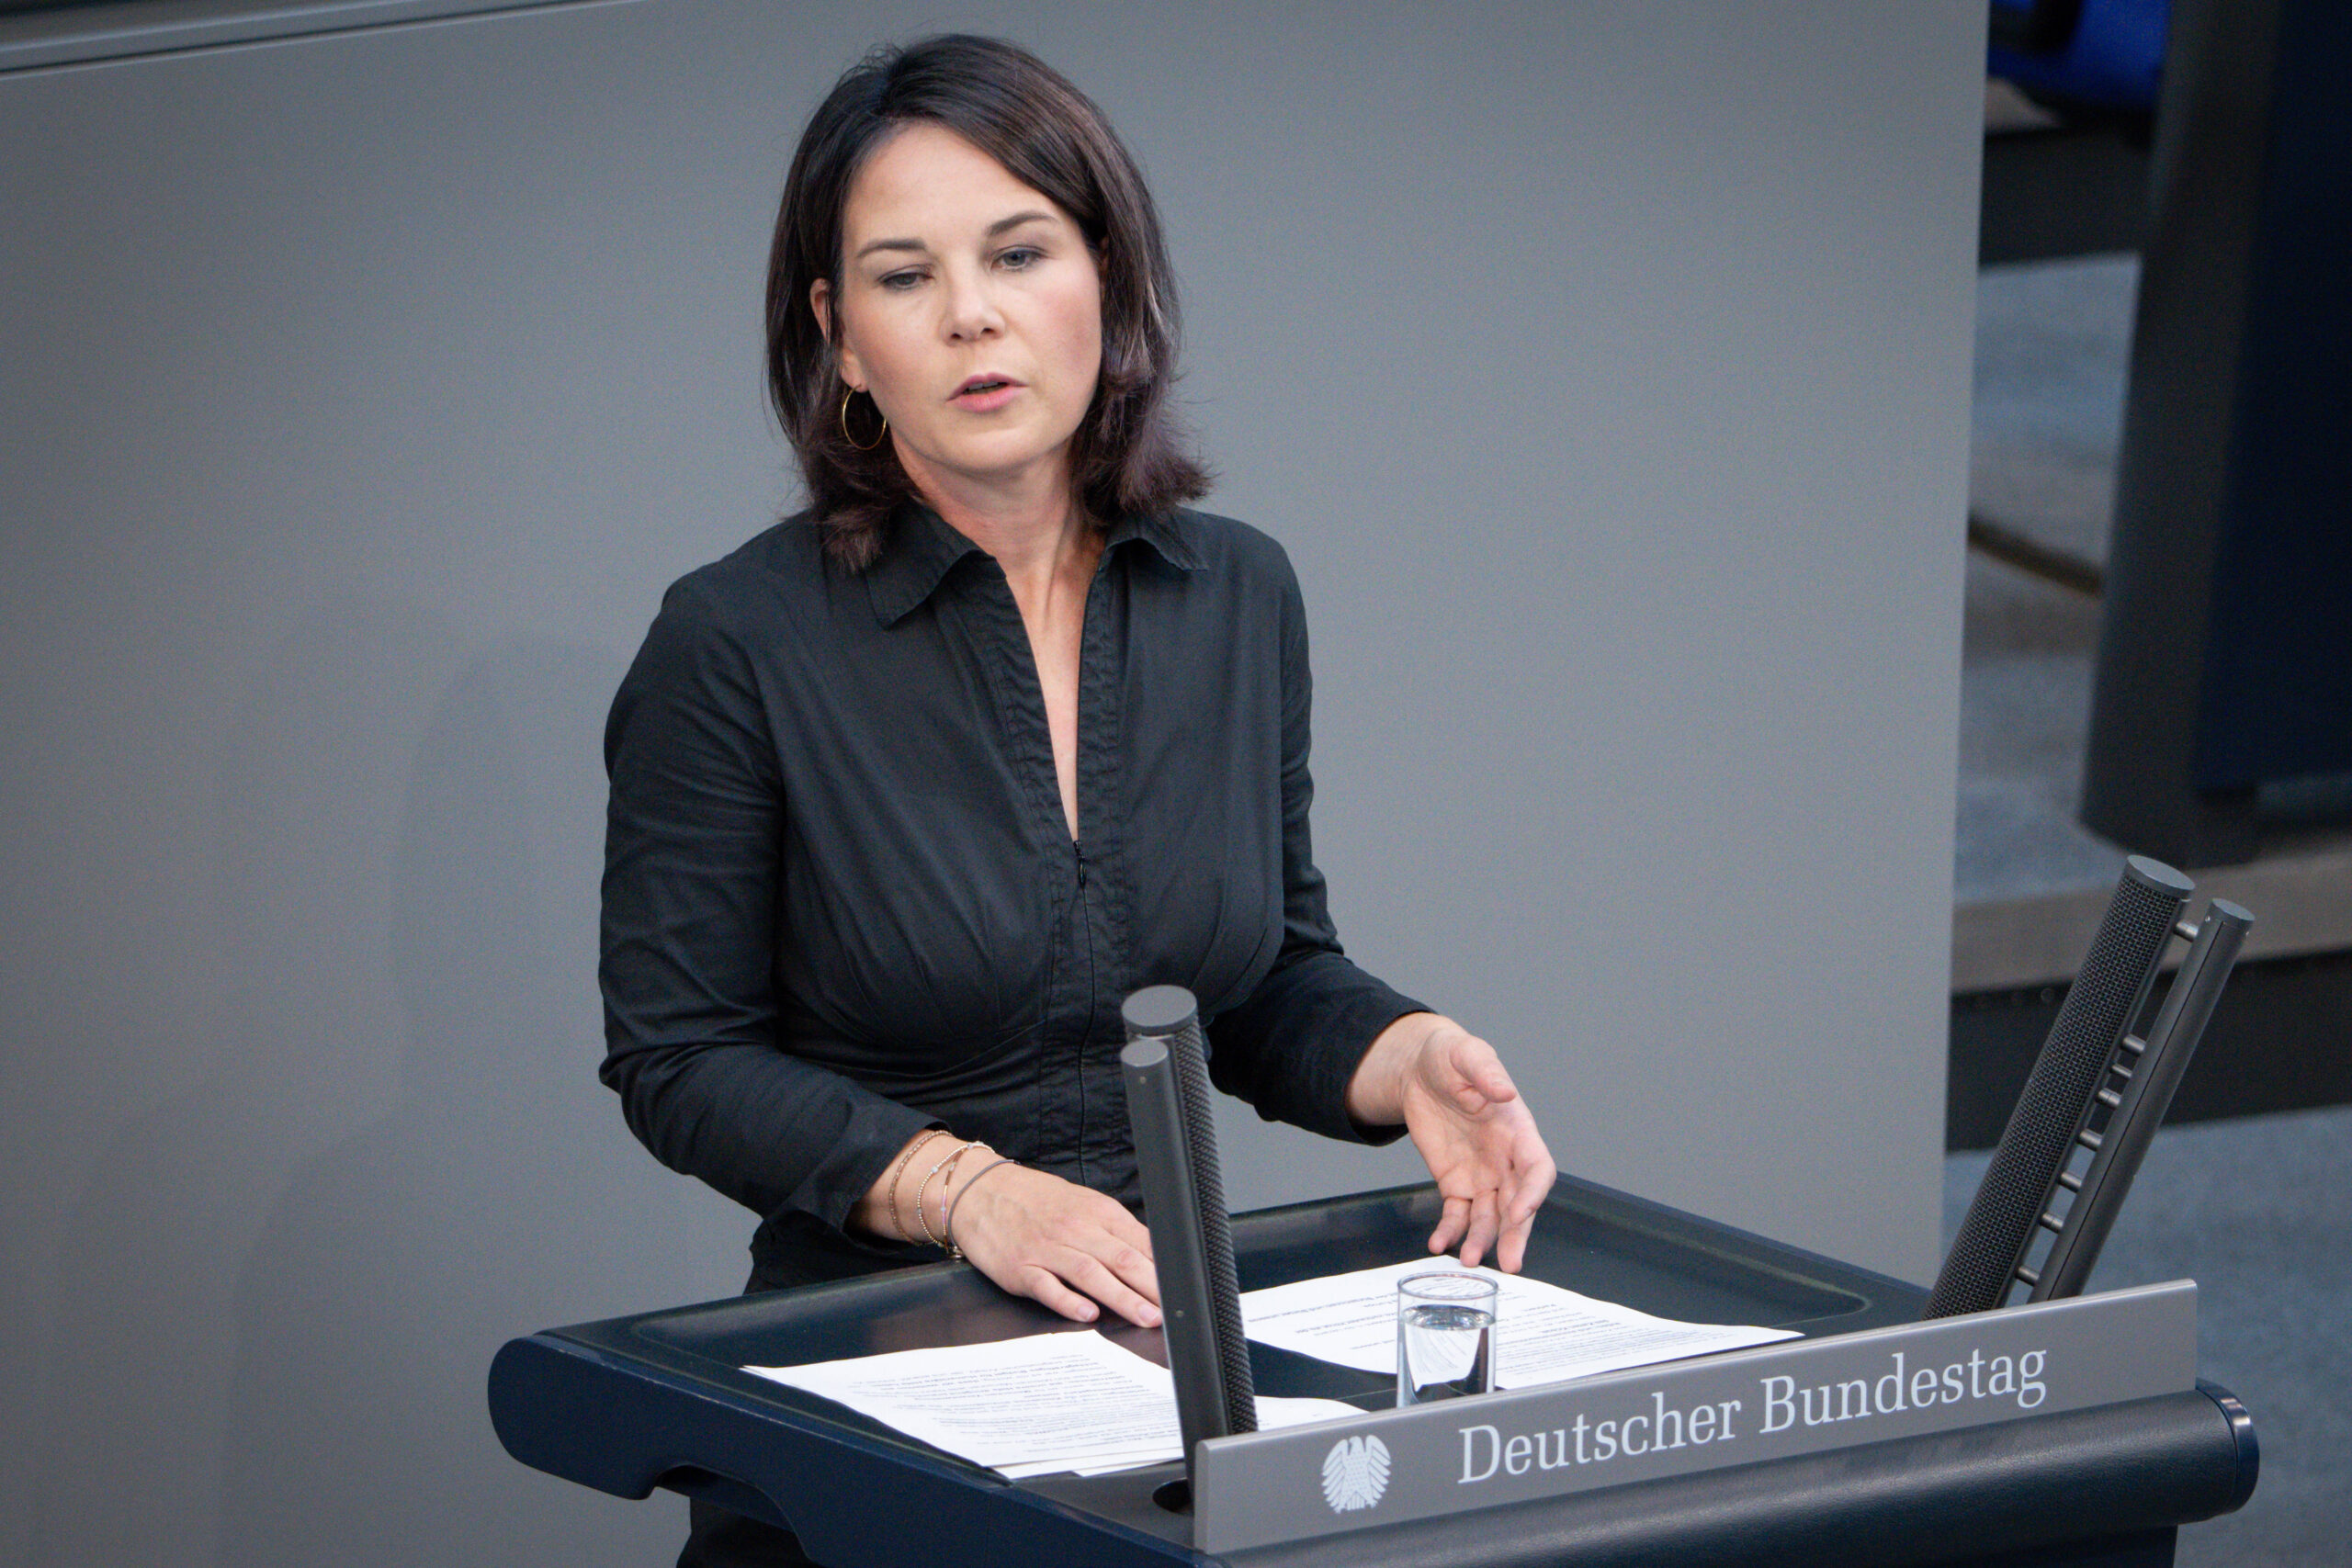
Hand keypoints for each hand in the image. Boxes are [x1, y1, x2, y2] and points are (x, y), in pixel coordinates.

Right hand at [947, 1161, 1162, 1328]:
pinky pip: (1048, 1287)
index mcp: (1097, 1213)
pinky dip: (1068, 1301)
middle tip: (1171, 1310)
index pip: (1139, 1243)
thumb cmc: (1036, 1201)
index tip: (1181, 1290)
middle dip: (1150, 1288)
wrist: (981, 1191)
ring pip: (1092, 1274)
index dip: (1163, 1269)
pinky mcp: (1021, 1269)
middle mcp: (1075, 1230)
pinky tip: (1087, 1314)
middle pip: (1121, 1260)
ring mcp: (1047, 1250)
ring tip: (1144, 1317)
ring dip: (1122, 1298)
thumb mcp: (1083, 1204)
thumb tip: (1154, 1256)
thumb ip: (1116, 1230)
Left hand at [1347, 1014, 1557, 1271]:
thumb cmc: (1450, 1058)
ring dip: (1482, 1239)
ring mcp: (1481, 1175)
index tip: (1519, 1212)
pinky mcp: (1455, 1183)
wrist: (1417, 1070)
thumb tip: (1505, 1092)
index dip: (1533, 1193)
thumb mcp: (1467, 1055)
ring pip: (1489, 1216)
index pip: (1537, 1169)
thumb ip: (1486, 1073)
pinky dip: (1450, 1231)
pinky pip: (1456, 1214)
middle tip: (1510, 1263)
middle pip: (1518, 1203)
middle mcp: (1505, 1159)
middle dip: (1516, 1233)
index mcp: (1517, 1130)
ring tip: (1469, 1259)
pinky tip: (1439, 1243)